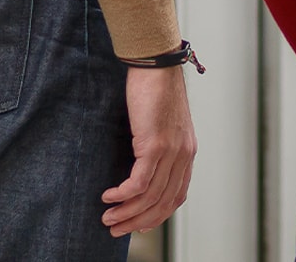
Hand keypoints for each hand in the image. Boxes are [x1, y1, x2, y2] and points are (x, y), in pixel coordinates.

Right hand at [101, 64, 197, 235]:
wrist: (157, 65)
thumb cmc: (155, 91)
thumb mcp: (161, 125)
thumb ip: (157, 147)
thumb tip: (139, 168)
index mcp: (187, 152)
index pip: (177, 196)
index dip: (157, 215)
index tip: (138, 225)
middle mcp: (183, 155)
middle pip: (163, 202)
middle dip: (139, 221)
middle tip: (117, 230)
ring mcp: (171, 151)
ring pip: (150, 196)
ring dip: (126, 212)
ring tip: (107, 218)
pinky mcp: (154, 144)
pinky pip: (139, 182)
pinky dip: (122, 195)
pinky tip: (108, 197)